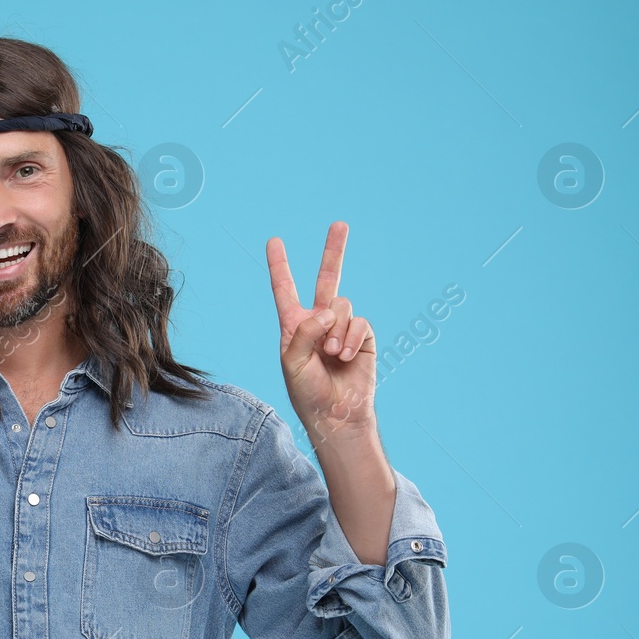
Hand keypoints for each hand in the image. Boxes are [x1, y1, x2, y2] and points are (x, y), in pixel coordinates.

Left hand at [266, 221, 376, 440]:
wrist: (335, 414)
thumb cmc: (307, 392)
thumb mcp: (292, 362)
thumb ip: (304, 331)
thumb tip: (328, 310)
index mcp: (294, 325)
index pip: (285, 290)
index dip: (280, 266)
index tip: (275, 241)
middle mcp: (319, 322)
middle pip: (327, 279)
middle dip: (334, 251)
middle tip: (340, 224)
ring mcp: (342, 328)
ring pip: (342, 306)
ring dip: (336, 331)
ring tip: (332, 355)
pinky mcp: (363, 337)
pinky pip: (359, 322)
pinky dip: (351, 338)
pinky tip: (345, 357)